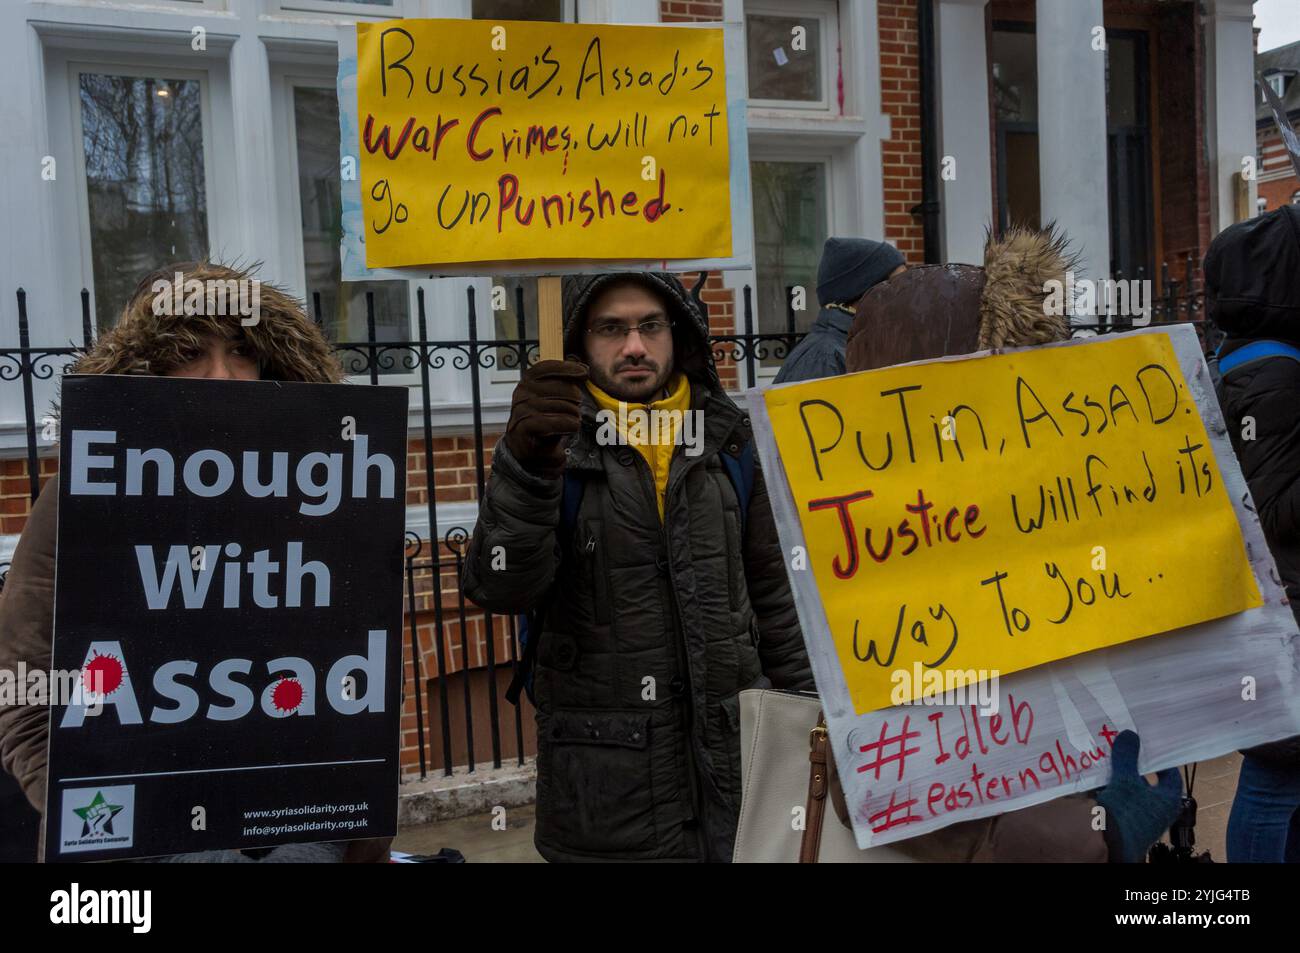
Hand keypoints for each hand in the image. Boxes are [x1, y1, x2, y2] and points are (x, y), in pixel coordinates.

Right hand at [504, 359, 587, 477]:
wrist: (528, 450)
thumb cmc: (543, 420)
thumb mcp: (553, 398)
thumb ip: (565, 382)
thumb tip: (583, 369)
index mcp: (527, 381)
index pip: (547, 368)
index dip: (567, 368)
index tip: (584, 373)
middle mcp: (522, 392)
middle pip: (561, 388)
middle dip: (575, 399)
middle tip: (574, 409)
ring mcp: (521, 410)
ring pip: (562, 406)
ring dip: (573, 415)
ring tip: (571, 421)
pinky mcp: (523, 427)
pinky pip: (554, 422)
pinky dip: (568, 425)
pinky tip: (571, 427)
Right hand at [1094, 730, 1182, 862]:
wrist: (1109, 844)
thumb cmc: (1126, 813)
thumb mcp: (1126, 780)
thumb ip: (1127, 757)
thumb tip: (1129, 735)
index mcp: (1167, 800)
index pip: (1172, 778)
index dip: (1163, 763)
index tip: (1151, 751)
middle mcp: (1157, 811)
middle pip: (1149, 784)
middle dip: (1135, 768)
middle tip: (1125, 752)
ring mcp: (1141, 818)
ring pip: (1132, 792)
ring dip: (1121, 778)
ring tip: (1108, 762)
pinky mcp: (1125, 823)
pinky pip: (1120, 801)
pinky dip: (1112, 790)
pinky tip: (1099, 780)